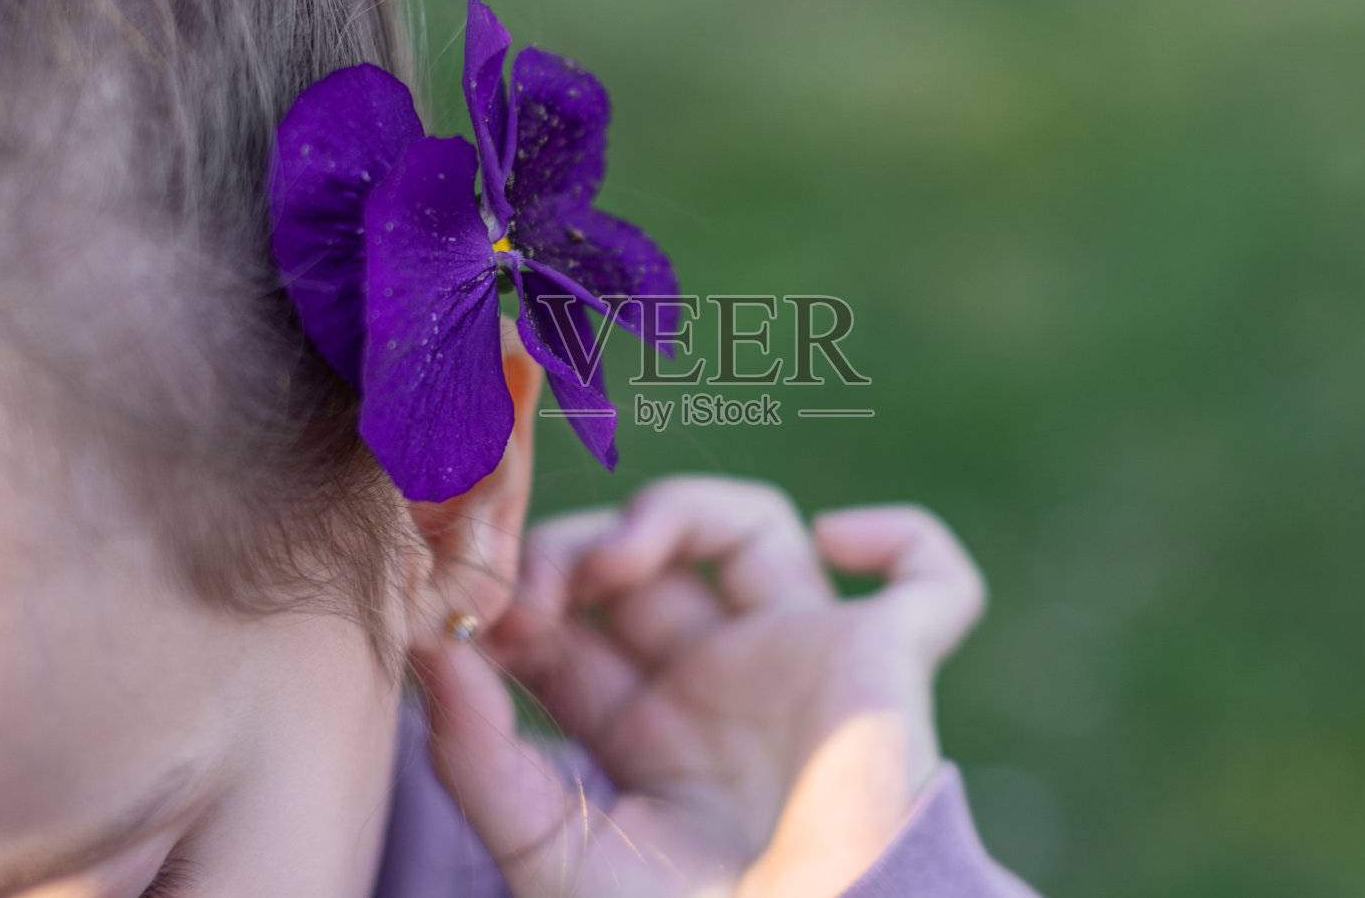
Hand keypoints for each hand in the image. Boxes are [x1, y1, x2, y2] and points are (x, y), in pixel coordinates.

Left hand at [410, 476, 985, 897]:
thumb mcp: (551, 854)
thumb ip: (480, 759)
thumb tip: (429, 654)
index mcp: (642, 727)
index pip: (569, 617)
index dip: (517, 592)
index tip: (468, 608)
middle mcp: (720, 682)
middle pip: (643, 558)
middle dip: (574, 550)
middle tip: (530, 589)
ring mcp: (803, 664)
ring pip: (754, 528)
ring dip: (680, 510)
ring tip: (621, 557)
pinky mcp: (889, 665)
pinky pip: (935, 580)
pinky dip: (904, 540)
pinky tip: (839, 543)